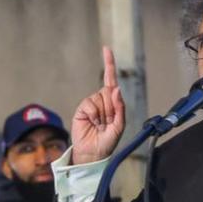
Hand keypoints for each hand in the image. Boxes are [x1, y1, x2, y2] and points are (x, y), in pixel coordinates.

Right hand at [71, 46, 125, 164]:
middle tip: (108, 123)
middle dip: (111, 108)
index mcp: (114, 103)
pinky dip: (93, 115)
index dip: (109, 64)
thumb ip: (120, 108)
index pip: (111, 80)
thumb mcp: (119, 126)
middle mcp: (103, 100)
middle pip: (108, 91)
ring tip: (100, 125)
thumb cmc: (107, 142)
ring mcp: (92, 104)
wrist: (92, 153)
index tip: (106, 49)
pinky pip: (90, 105)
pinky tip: (93, 124)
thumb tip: (116, 90)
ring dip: (102, 114)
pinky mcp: (82, 109)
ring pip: (100, 98)